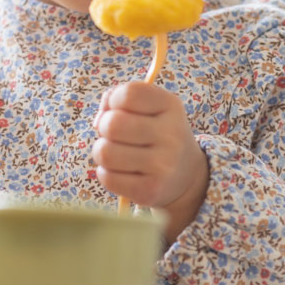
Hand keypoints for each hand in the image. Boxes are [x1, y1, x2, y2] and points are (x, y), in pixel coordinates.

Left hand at [92, 81, 208, 243]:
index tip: (120, 110)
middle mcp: (171, 135)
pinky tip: (120, 171)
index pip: (129, 94)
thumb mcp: (147, 106)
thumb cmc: (154, 132)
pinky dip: (106, 173)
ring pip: (105, 152)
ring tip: (116, 153)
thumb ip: (116, 99)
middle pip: (112, 124)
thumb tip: (98, 122)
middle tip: (114, 135)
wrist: (186, 175)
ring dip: (102, 152)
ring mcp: (163, 165)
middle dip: (104, 128)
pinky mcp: (151, 191)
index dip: (114, 101)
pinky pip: (107, 178)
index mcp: (170, 105)